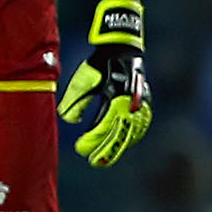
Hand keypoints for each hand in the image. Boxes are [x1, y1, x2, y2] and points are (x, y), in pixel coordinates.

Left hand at [59, 0, 152, 165]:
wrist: (122, 50)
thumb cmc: (99, 64)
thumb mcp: (84, 80)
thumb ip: (76, 101)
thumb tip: (68, 120)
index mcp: (117, 97)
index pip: (105, 126)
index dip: (93, 140)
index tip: (81, 149)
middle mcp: (132, 103)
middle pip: (120, 134)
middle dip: (106, 149)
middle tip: (92, 161)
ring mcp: (141, 104)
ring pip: (131, 133)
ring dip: (118, 147)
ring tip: (104, 158)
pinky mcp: (143, 104)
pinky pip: (139, 127)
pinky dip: (130, 138)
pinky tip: (120, 145)